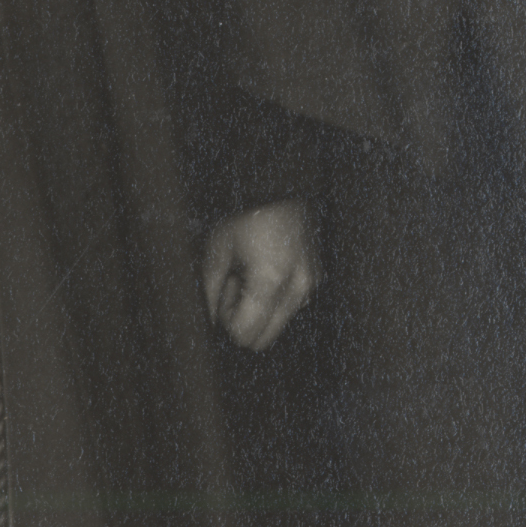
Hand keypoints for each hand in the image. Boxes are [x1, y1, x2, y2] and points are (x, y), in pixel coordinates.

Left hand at [201, 199, 318, 350]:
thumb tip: (210, 321)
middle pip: (264, 338)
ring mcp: (309, 284)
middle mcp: (296, 289)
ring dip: (260, 309)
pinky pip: (291, 305)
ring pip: (278, 324)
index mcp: (270, 282)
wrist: (279, 188)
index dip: (227, 321)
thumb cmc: (246, 214)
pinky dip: (275, 298)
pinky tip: (265, 270)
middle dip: (245, 320)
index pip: (245, 334)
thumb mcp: (218, 250)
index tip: (223, 294)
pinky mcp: (315, 278)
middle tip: (235, 286)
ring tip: (250, 274)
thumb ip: (210, 292)